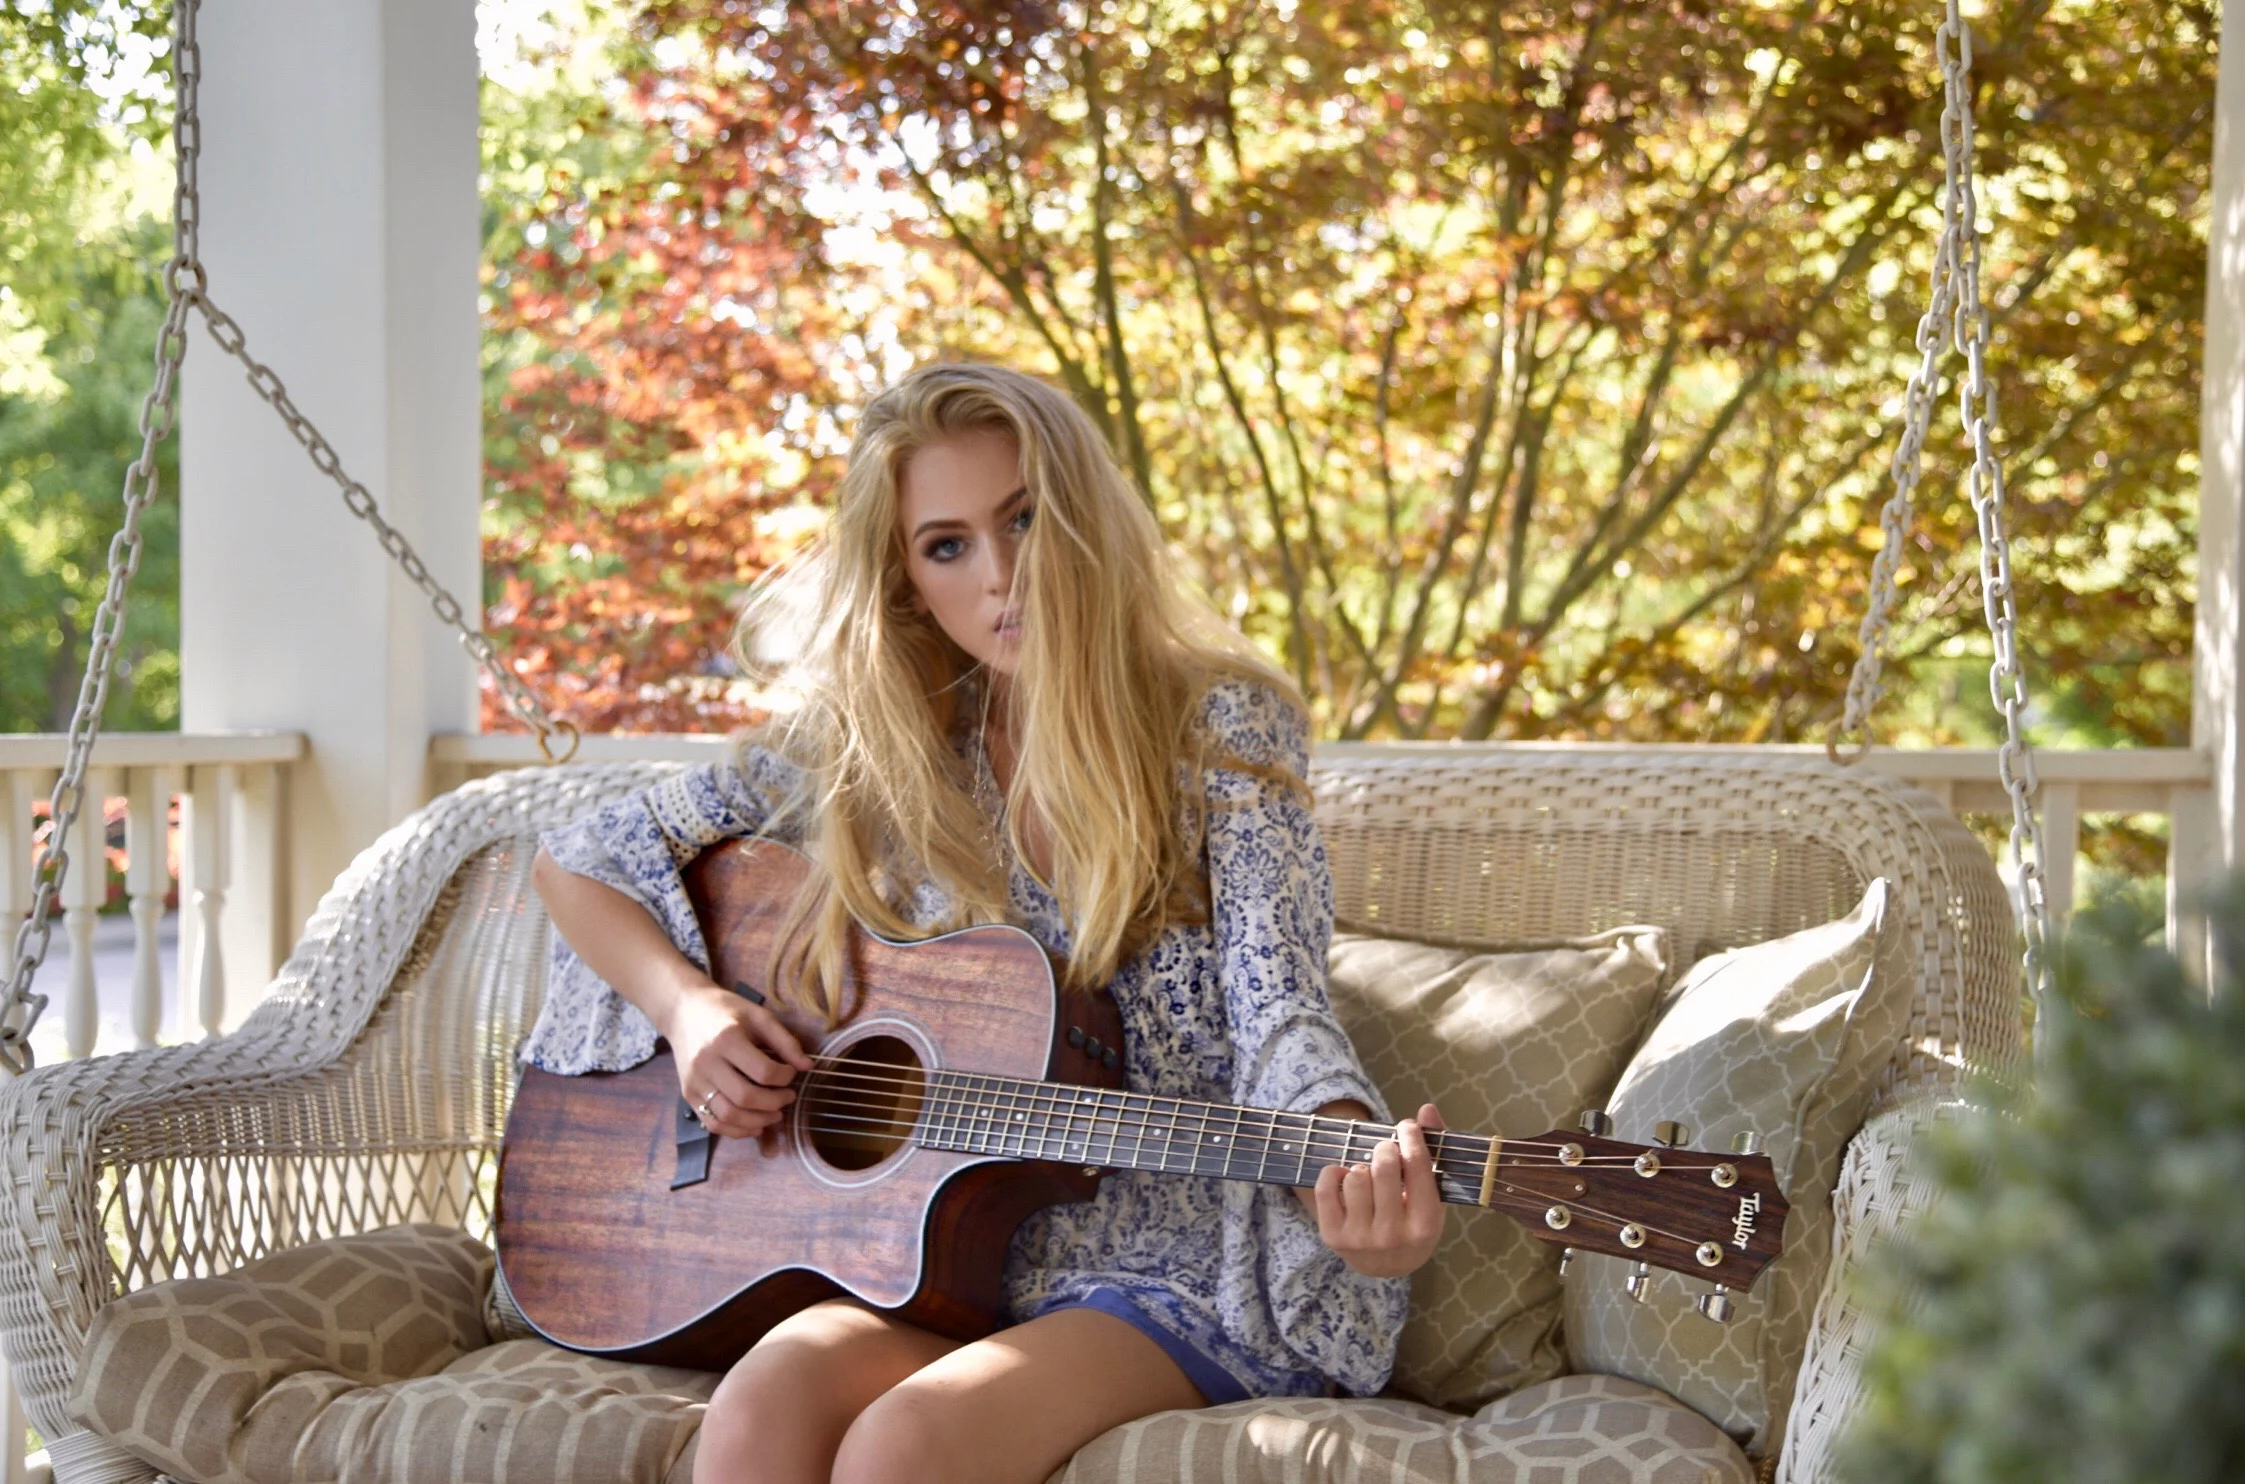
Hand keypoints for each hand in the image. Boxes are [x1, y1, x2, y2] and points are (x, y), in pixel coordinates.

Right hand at [662, 981, 814, 1139]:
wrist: (684, 1012)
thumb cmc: (726, 1011)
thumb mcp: (759, 1016)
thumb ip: (785, 1041)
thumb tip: (808, 1066)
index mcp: (726, 1039)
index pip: (763, 1071)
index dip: (785, 1077)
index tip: (792, 1072)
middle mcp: (706, 1063)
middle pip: (745, 1097)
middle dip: (774, 1103)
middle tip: (788, 1097)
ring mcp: (694, 1082)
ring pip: (728, 1116)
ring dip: (757, 1121)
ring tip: (776, 1114)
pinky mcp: (687, 1095)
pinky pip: (712, 1123)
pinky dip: (736, 1131)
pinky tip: (755, 1125)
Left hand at [1310, 1103, 1448, 1277]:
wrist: (1387, 1265)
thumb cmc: (1414, 1221)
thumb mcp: (1433, 1195)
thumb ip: (1434, 1151)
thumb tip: (1427, 1109)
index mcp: (1425, 1225)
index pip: (1417, 1166)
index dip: (1411, 1137)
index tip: (1406, 1126)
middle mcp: (1393, 1235)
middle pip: (1384, 1167)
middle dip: (1385, 1149)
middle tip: (1386, 1151)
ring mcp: (1360, 1239)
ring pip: (1354, 1175)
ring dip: (1361, 1167)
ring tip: (1369, 1176)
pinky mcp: (1332, 1236)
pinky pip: (1325, 1187)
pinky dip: (1333, 1173)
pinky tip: (1346, 1178)